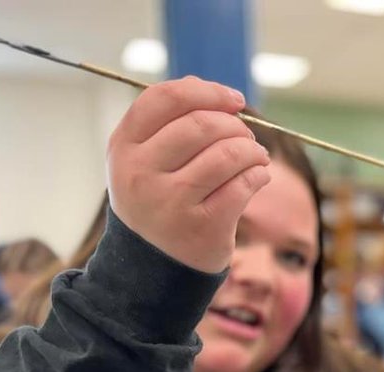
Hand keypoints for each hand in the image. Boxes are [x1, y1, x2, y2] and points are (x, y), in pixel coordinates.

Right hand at [107, 77, 269, 272]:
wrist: (152, 269)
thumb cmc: (157, 203)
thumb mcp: (145, 162)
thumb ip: (171, 125)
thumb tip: (220, 95)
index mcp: (124, 148)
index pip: (165, 99)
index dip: (207, 91)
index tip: (235, 100)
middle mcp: (142, 173)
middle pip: (201, 124)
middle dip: (235, 126)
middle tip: (247, 138)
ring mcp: (171, 202)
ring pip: (226, 154)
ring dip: (253, 150)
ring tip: (257, 157)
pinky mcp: (202, 226)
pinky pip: (242, 186)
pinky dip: (259, 175)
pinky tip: (259, 177)